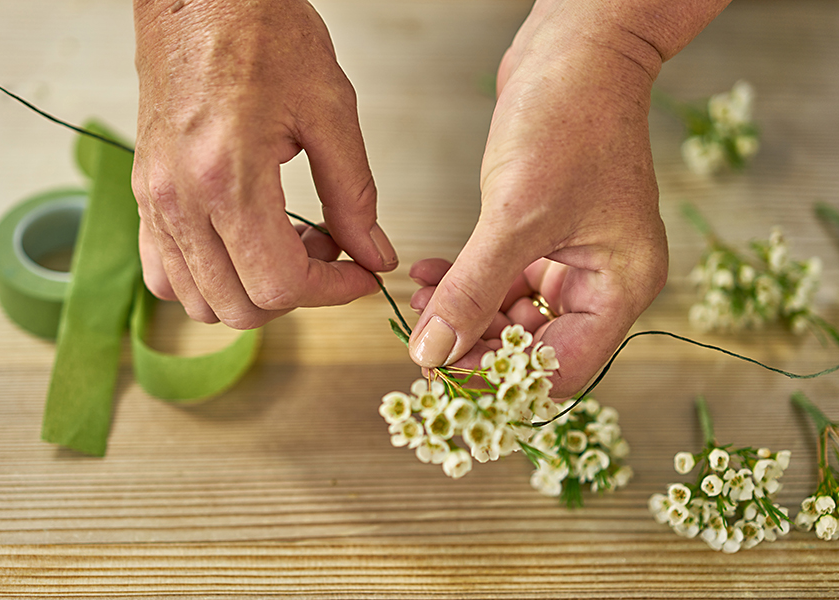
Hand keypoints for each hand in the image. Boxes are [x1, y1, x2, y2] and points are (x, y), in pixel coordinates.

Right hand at [131, 0, 396, 329]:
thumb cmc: (261, 35)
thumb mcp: (330, 111)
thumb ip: (355, 196)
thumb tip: (374, 255)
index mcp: (228, 176)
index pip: (279, 284)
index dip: (332, 291)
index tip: (360, 274)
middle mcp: (180, 199)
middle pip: (239, 306)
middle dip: (297, 295)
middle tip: (328, 254)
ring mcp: (156, 201)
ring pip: (200, 301)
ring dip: (253, 291)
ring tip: (286, 246)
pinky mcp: (145, 195)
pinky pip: (165, 275)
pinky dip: (208, 281)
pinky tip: (242, 246)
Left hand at [407, 1, 669, 397]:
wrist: (574, 49)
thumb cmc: (570, 119)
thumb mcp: (516, 215)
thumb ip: (473, 291)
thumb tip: (434, 353)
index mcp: (619, 287)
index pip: (559, 367)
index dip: (501, 378)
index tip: (445, 374)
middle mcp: (601, 280)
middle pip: (533, 346)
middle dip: (475, 345)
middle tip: (423, 342)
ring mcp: (573, 257)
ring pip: (511, 314)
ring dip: (463, 313)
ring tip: (420, 304)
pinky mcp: (543, 233)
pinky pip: (501, 278)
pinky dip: (466, 281)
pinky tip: (429, 274)